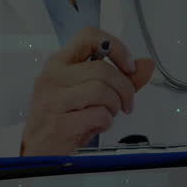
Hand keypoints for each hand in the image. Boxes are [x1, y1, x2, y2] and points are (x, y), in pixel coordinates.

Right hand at [20, 26, 154, 155]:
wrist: (38, 149)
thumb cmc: (66, 117)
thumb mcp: (93, 94)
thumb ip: (121, 78)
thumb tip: (147, 64)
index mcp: (60, 62)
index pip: (90, 36)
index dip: (116, 47)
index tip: (129, 67)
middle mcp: (53, 75)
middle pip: (102, 69)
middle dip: (124, 88)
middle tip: (126, 103)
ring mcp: (53, 98)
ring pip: (101, 90)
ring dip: (115, 105)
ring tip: (109, 114)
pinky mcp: (58, 122)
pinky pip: (98, 114)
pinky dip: (106, 121)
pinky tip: (97, 125)